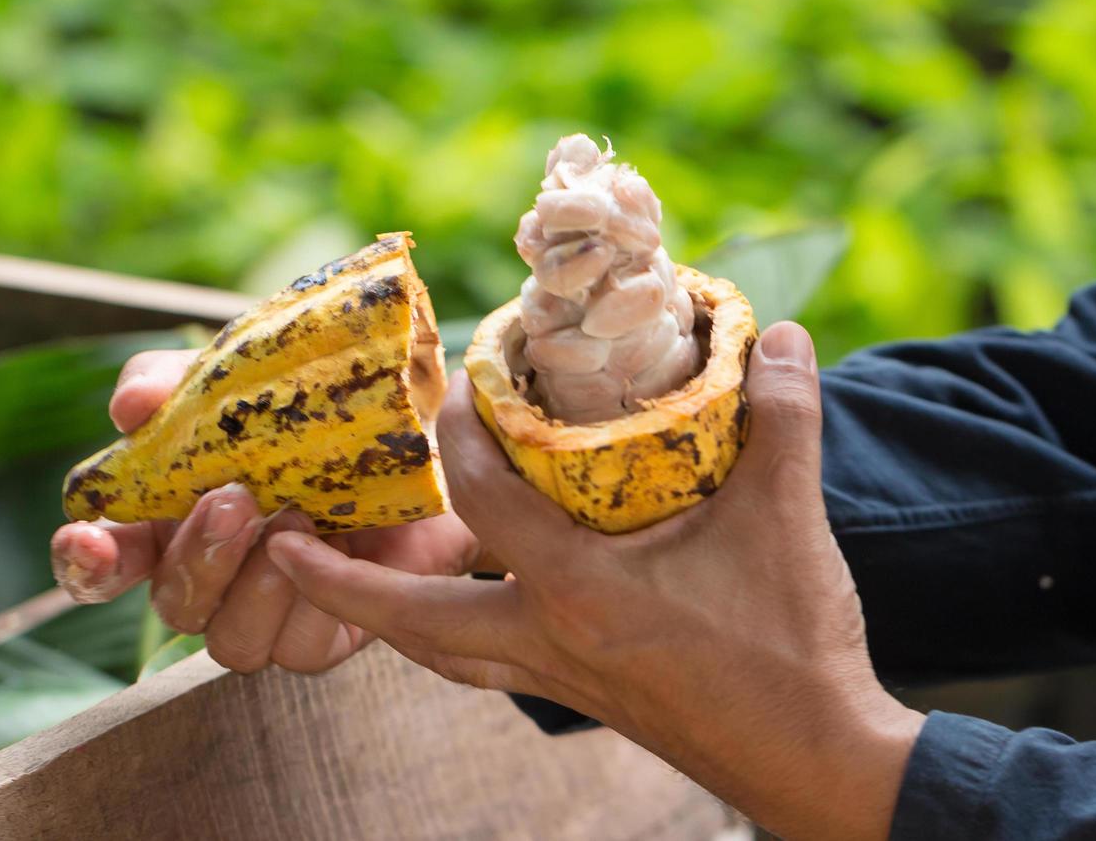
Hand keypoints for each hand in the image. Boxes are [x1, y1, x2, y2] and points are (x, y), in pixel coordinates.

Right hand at [50, 349, 484, 673]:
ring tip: (304, 517)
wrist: (422, 432)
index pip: (103, 562)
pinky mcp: (327, 633)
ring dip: (262, 585)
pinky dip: (319, 601)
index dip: (86, 560)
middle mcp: (211, 578)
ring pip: (232, 642)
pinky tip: (344, 552)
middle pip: (173, 604)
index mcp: (170, 522)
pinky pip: (303, 650)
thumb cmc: (313, 404)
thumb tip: (130, 405)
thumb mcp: (240, 378)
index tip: (91, 537)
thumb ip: (176, 385)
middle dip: (198, 558)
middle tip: (237, 500)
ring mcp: (268, 613)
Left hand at [263, 323, 924, 839]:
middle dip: (343, 584)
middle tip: (279, 549)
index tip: (449, 394)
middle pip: (415, 618)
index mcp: (580, 592)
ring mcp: (562, 680)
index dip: (460, 439)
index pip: (487, 503)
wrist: (816, 762)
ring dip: (389, 618)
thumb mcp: (787, 519)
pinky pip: (490, 666)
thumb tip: (781, 333)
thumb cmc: (792, 646)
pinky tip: (463, 612)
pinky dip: (456, 636)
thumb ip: (784, 418)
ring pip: (444, 654)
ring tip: (343, 590)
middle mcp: (550, 643)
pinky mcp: (586, 698)